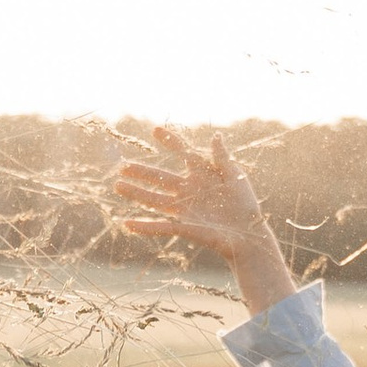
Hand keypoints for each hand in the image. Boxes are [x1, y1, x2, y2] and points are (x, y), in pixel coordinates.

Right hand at [109, 127, 295, 311]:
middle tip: (123, 166)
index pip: (183, 153)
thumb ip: (222, 158)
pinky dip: (144, 226)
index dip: (170, 141)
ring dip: (136, 193)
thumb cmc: (245, 205)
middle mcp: (189, 190)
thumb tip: (215, 136)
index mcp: (202, 174)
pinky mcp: (184, 227)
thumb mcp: (236, 177)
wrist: (249, 236)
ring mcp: (184, 209)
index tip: (155, 130)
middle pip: (160, 178)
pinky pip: (160, 227)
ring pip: (154, 199)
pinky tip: (127, 223)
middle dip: (141, 172)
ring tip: (117, 186)